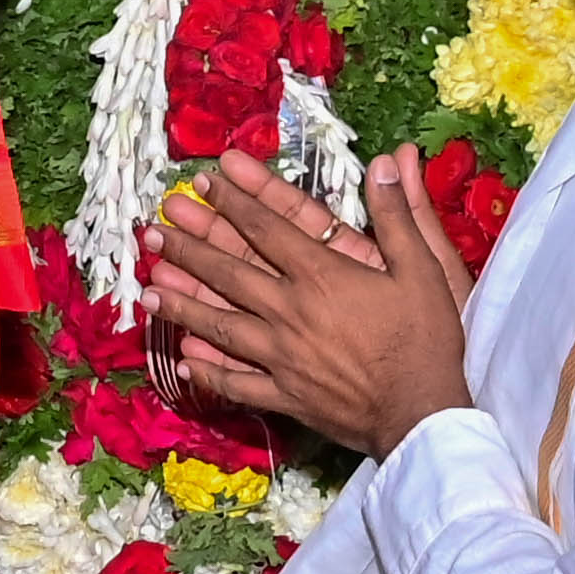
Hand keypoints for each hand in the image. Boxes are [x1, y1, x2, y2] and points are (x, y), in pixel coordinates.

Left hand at [146, 151, 472, 459]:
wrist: (423, 414)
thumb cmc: (427, 340)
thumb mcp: (425, 268)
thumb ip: (400, 213)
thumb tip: (388, 159)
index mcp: (321, 276)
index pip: (267, 228)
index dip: (233, 201)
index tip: (204, 181)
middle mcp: (290, 311)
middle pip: (229, 272)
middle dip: (190, 246)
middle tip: (154, 228)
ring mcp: (281, 357)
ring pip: (220, 325)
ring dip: (182, 303)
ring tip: (148, 288)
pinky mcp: (284, 396)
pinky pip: (236, 382)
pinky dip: (208, 372)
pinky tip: (182, 360)